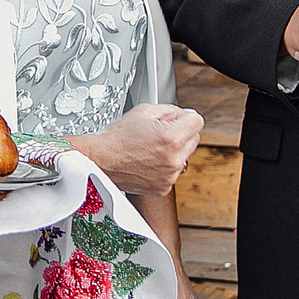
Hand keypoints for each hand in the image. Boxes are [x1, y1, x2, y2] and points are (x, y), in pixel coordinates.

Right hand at [74, 105, 203, 198]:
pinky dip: (164, 167)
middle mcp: (174, 159)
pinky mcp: (163, 188)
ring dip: (173, 152)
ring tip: (149, 149)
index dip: (185, 118)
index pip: (198, 121)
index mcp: (172, 137)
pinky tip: (147, 162)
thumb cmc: (117, 138)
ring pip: (184, 157)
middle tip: (158, 133)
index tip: (176, 120)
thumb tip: (185, 115)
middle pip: (194, 139)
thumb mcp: (144, 111)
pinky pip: (173, 172)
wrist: (100, 161)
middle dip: (181, 134)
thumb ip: (170, 110)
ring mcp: (170, 176)